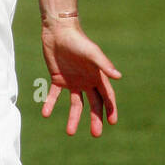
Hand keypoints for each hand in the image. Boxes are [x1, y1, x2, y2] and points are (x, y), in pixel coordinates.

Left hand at [41, 18, 120, 136]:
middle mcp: (87, 81)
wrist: (58, 31)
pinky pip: (54, 95)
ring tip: (70, 132)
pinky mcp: (58, 79)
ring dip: (73, 118)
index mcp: (97, 76)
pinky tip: (45, 113)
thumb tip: (118, 77)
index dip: (110, 109)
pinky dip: (50, 104)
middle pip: (93, 104)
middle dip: (95, 119)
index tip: (112, 122)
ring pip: (75, 104)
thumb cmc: (78, 40)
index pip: (107, 96)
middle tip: (95, 134)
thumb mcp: (91, 53)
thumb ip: (104, 64)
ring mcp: (73, 81)